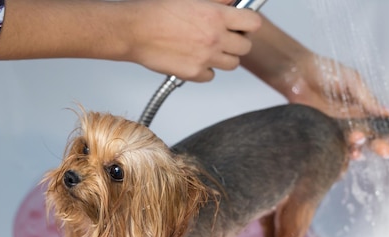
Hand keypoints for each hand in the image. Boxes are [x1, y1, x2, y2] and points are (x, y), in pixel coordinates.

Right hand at [124, 0, 261, 81]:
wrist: (135, 30)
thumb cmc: (156, 11)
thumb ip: (217, 1)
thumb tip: (232, 3)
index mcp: (216, 16)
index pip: (253, 23)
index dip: (248, 23)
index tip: (242, 24)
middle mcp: (215, 38)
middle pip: (245, 47)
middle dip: (237, 42)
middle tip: (225, 38)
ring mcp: (206, 58)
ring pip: (232, 64)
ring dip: (225, 57)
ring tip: (209, 49)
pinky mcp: (194, 73)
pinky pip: (211, 76)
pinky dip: (206, 70)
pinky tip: (195, 60)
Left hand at [284, 55, 388, 160]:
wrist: (298, 74)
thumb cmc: (325, 71)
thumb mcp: (353, 82)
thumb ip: (369, 99)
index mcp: (363, 108)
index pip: (382, 127)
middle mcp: (351, 120)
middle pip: (370, 140)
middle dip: (380, 147)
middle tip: (385, 151)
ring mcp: (336, 128)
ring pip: (352, 145)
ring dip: (359, 148)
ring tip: (360, 143)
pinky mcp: (322, 132)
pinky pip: (334, 146)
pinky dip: (341, 153)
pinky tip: (348, 152)